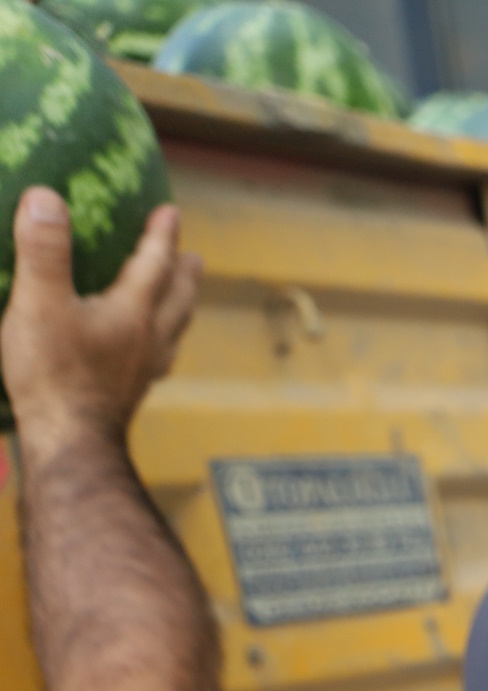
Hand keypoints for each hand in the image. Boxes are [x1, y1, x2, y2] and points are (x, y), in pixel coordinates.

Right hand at [2, 192, 199, 447]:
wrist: (69, 443)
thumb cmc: (54, 374)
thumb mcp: (40, 304)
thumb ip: (44, 251)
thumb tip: (46, 196)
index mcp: (132, 313)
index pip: (154, 265)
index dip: (161, 236)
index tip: (171, 212)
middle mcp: (148, 341)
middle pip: (176, 301)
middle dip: (183, 275)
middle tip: (194, 258)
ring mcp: (142, 371)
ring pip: (172, 333)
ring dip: (179, 311)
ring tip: (181, 301)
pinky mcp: (128, 395)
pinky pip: (155, 361)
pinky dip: (160, 346)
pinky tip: (150, 355)